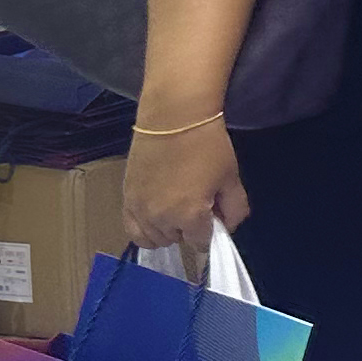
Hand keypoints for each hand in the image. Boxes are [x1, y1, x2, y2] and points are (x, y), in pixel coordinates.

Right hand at [120, 116, 247, 280]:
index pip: (200, 242)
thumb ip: (235, 209)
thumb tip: (227, 227)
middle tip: (196, 205)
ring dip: (167, 230)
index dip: (210, 231)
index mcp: (190, 215)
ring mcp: (140, 210)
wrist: (174, 119)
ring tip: (176, 207)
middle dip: (189, 228)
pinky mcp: (126, 199)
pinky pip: (132, 230)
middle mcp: (161, 219)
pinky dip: (145, 229)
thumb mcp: (231, 178)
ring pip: (154, 239)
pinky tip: (156, 216)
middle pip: (177, 240)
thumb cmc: (207, 146)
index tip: (212, 217)